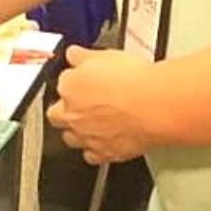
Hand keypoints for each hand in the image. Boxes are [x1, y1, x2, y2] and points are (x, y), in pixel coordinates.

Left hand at [45, 43, 159, 164]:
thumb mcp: (104, 55)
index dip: (74, 82)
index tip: (83, 80)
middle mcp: (72, 114)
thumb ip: (83, 56)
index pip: (62, 84)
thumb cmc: (133, 81)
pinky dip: (95, 151)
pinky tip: (104, 142)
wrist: (154, 106)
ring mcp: (86, 136)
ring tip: (90, 124)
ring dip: (76, 132)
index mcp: (69, 87)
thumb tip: (74, 54)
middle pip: (56, 115)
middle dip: (63, 110)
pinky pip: (92, 156)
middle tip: (80, 104)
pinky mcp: (105, 153)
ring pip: (70, 138)